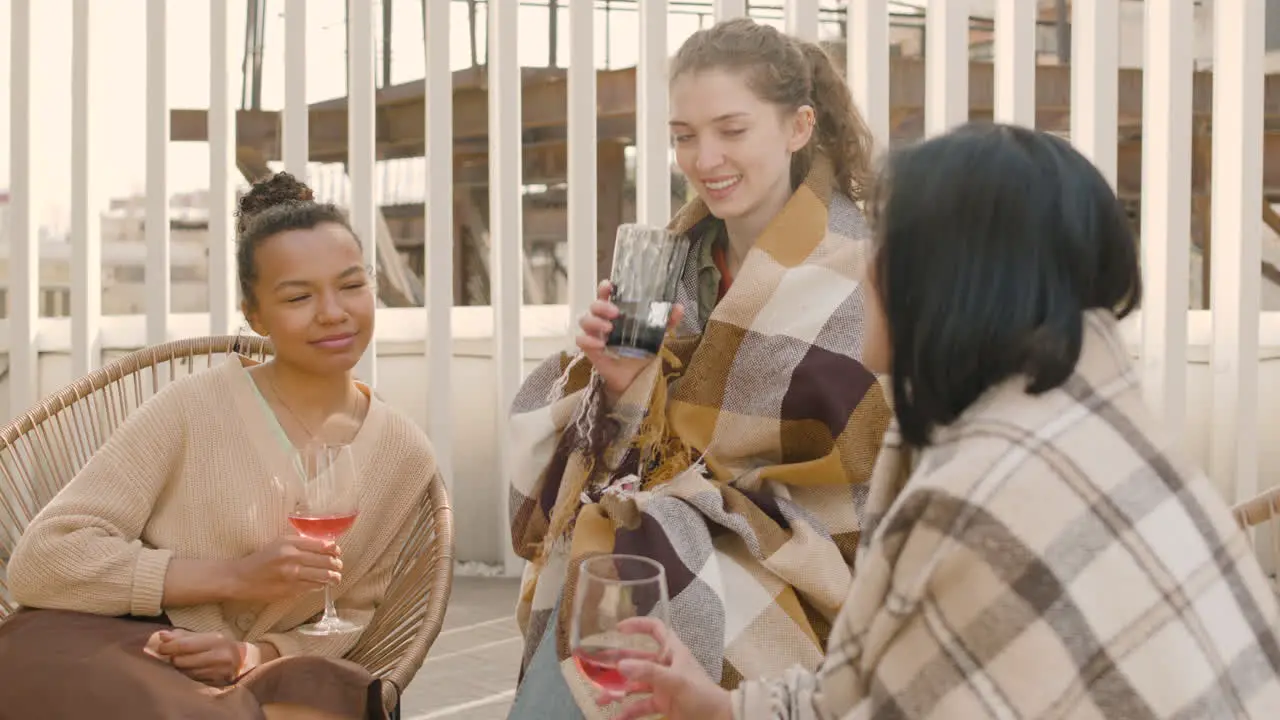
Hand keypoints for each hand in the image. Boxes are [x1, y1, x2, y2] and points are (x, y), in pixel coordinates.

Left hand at [146, 629, 249, 685]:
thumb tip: (162, 636)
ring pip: (185, 672)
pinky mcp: (214, 682)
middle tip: (170, 656)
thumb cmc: (220, 645)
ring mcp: (216, 671)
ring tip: (181, 662)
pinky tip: (189, 669)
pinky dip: (186, 674)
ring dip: (178, 668)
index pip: (185, 645)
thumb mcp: (206, 636)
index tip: (161, 647)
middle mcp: (218, 656)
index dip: (169, 647)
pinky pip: (191, 679)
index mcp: (216, 641)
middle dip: (172, 658)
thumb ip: (183, 635)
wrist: (242, 660)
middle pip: (183, 661)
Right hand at [228, 535, 342, 603]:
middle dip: (336, 564)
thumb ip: (299, 543)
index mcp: (289, 543)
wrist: (241, 578)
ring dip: (332, 577)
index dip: (333, 549)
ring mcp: (292, 575)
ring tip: (336, 578)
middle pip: (325, 560)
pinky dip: (319, 585)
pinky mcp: (290, 590)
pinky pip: (311, 587)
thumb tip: (324, 546)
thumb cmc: (261, 558)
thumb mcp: (279, 543)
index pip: (320, 545)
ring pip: (321, 576)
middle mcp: (292, 558)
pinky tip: (321, 584)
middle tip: (339, 566)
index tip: (337, 551)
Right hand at [576, 280, 684, 403]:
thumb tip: (679, 307)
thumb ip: (666, 321)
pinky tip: (601, 345)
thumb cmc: (642, 351)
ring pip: (584, 320)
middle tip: (616, 313)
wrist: (636, 377)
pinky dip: (588, 340)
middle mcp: (603, 320)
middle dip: (601, 305)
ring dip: (594, 321)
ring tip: (609, 329)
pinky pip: (581, 340)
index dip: (604, 288)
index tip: (609, 286)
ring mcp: (595, 334)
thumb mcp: (656, 334)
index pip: (606, 294)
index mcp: (617, 312)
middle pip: (594, 305)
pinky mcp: (590, 350)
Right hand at [596, 617, 732, 719]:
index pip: (656, 629)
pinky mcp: (662, 704)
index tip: (618, 628)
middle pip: (637, 658)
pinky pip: (640, 706)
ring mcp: (663, 686)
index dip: (639, 624)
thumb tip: (621, 664)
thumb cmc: (701, 694)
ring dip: (617, 691)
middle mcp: (666, 666)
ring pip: (635, 684)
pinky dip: (628, 712)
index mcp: (673, 651)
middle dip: (617, 663)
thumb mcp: (676, 681)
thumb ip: (649, 672)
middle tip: (596, 666)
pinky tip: (616, 718)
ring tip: (600, 698)